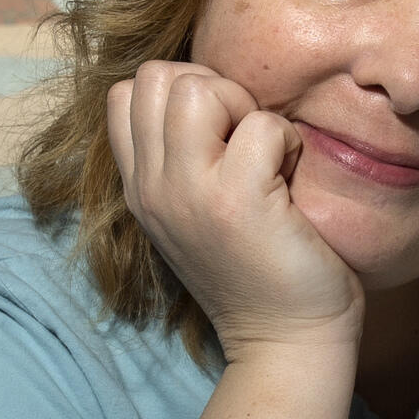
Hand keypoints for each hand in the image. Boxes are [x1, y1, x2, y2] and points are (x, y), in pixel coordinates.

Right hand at [107, 61, 363, 359]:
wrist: (286, 341)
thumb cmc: (259, 270)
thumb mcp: (197, 212)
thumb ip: (183, 158)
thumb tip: (206, 92)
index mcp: (139, 187)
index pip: (126, 93)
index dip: (181, 94)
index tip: (220, 136)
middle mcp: (152, 188)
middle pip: (157, 76)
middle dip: (212, 89)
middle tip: (246, 141)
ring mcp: (188, 193)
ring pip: (197, 88)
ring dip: (245, 108)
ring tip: (266, 156)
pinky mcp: (238, 201)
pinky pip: (262, 124)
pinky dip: (287, 140)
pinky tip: (292, 178)